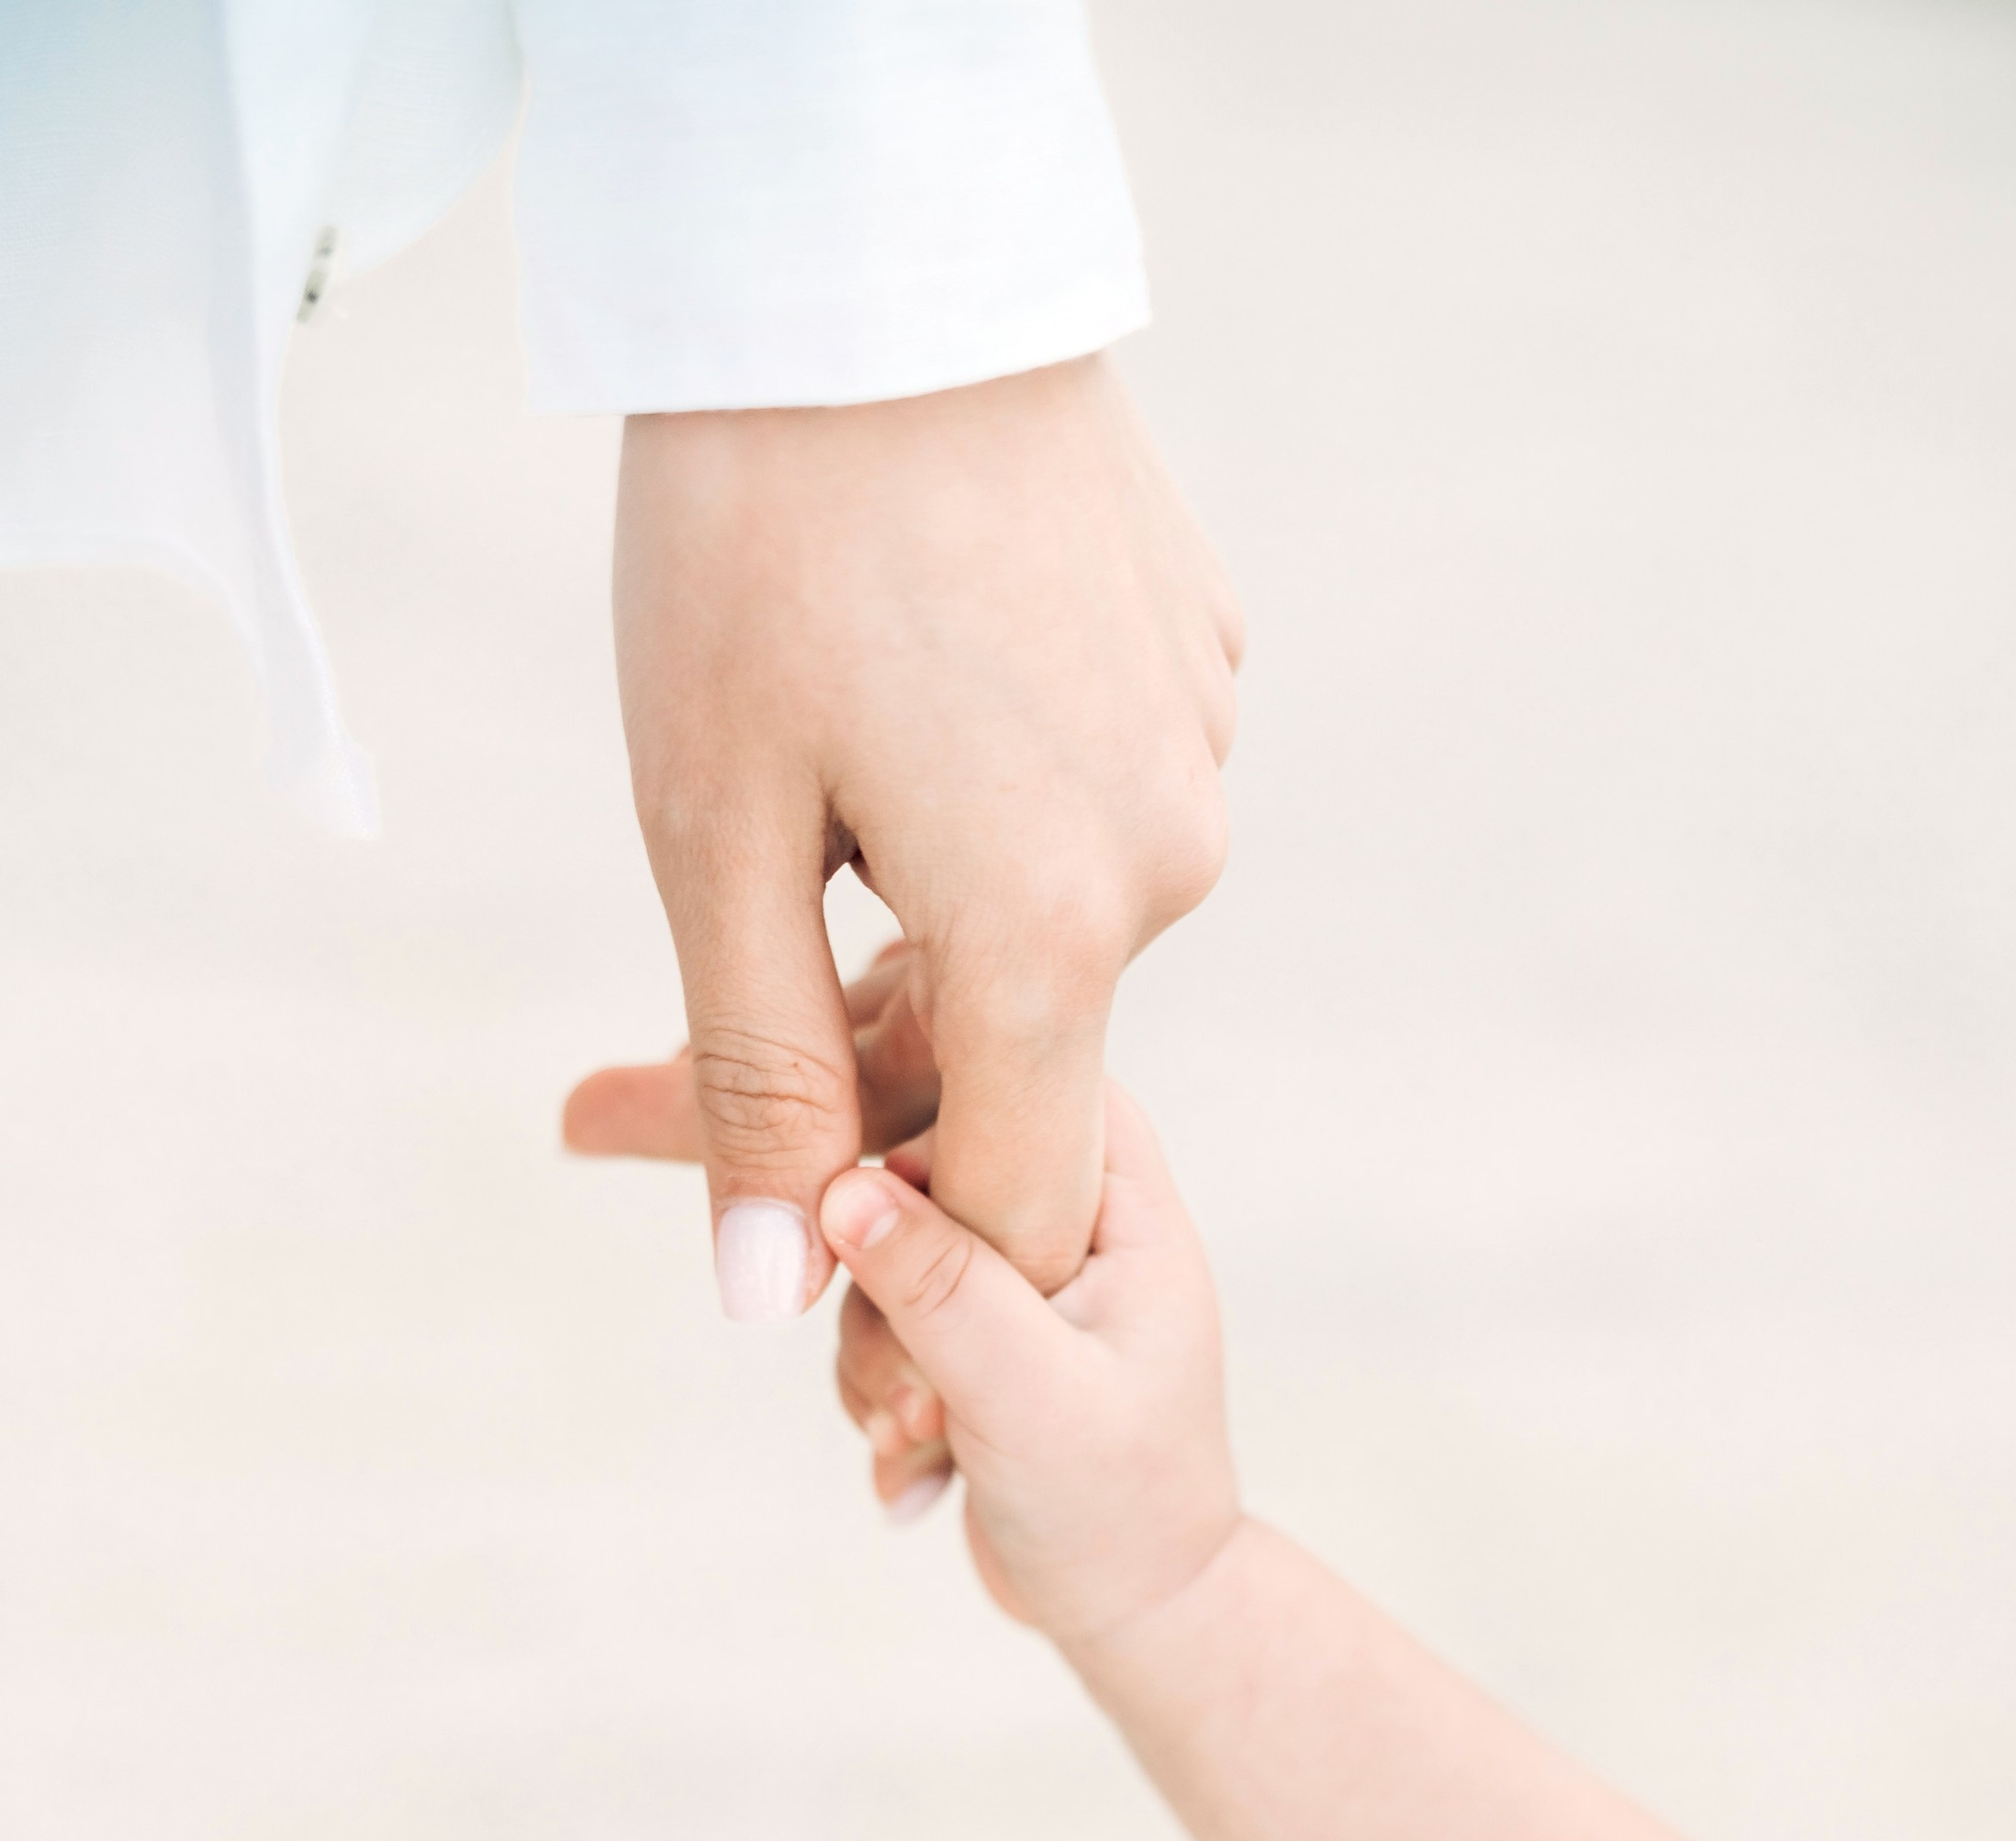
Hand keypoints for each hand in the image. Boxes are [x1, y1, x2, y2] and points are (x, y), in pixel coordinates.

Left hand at [564, 358, 1241, 1311]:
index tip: (826, 1255)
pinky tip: (929, 666)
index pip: (1014, 1196)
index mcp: (1048, 933)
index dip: (918, 1259)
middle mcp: (1166, 867)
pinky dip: (1008, 787)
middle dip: (900, 1037)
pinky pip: (1097, 795)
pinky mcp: (1200, 666)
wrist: (865, 264)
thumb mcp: (712, 835)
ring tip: (839, 740)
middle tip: (770, 886)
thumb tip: (768, 1298)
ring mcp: (1197, 757)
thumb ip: (758, 1080)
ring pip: (1061, 919)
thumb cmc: (754, 547)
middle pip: (1028, 1050)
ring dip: (950, 896)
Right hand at [820, 1084, 1239, 1646]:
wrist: (1133, 1614)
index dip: (918, 1106)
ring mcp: (1014, 1276)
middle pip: (921, 1161)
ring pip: (882, 1251)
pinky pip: (876, 1317)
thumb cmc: (1119, 1510)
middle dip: (879, 1275)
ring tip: (920, 1437)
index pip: (1014, 1074)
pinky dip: (876, 1393)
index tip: (849, 1183)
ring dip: (875, 1356)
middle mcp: (1067, 1220)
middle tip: (907, 1382)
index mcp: (1120, 1203)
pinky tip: (917, 1468)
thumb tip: (841, 1185)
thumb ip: (942, 1288)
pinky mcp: (970, 1330)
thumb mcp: (1027, 1396)